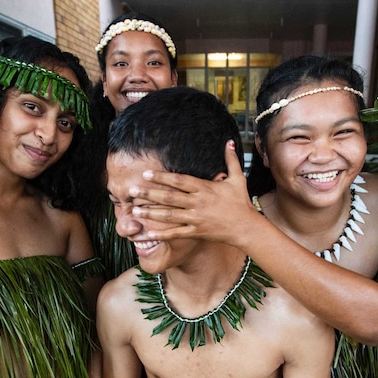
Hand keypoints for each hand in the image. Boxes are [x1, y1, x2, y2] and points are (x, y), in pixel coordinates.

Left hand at [130, 141, 258, 244]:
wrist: (246, 227)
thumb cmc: (241, 202)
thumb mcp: (238, 179)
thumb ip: (231, 160)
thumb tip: (229, 142)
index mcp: (205, 188)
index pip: (179, 180)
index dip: (162, 177)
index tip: (145, 173)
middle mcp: (198, 203)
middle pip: (170, 197)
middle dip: (149, 194)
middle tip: (131, 191)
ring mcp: (196, 219)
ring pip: (169, 216)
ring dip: (150, 213)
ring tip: (134, 211)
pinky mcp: (197, 232)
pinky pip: (176, 234)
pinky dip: (162, 235)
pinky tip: (148, 234)